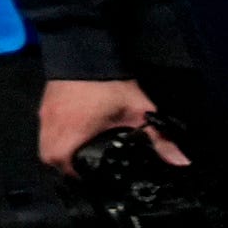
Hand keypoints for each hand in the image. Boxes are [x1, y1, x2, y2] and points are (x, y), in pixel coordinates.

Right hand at [37, 77, 173, 173]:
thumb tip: (182, 162)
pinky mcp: (45, 105)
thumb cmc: (109, 86)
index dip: (78, 175)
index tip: (94, 177)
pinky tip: (75, 132)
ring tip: (81, 152)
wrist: (85, 50)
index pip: (63, 167)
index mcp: (71, 134)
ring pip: (46, 144)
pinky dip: (58, 136)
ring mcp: (45, 115)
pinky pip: (47, 130)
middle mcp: (52, 127)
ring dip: (61, 151)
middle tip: (88, 166)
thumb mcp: (138, 112)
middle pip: (50, 159)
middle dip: (67, 166)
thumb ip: (159, 138)